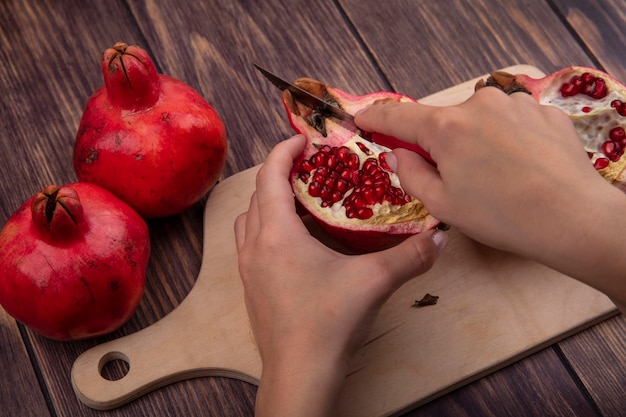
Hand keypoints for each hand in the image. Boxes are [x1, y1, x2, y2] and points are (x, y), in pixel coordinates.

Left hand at [234, 134, 446, 416]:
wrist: (300, 374)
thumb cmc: (328, 324)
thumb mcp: (374, 282)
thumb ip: (410, 256)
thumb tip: (440, 237)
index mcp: (276, 234)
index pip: (271, 175)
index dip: (285, 150)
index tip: (304, 139)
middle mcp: (255, 246)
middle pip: (258, 194)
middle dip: (280, 174)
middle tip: (310, 167)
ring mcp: (249, 269)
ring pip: (249, 220)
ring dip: (270, 202)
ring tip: (301, 200)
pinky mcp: (252, 288)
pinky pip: (252, 244)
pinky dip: (268, 229)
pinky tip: (296, 243)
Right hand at [355, 88, 625, 309]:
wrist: (573, 218)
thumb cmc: (500, 217)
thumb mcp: (443, 205)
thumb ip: (411, 173)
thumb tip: (398, 153)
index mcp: (446, 127)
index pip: (398, 115)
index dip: (376, 117)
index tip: (362, 119)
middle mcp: (479, 103)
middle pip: (443, 120)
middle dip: (439, 143)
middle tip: (452, 176)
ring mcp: (515, 103)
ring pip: (479, 119)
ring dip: (476, 140)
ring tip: (494, 176)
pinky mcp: (544, 111)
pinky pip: (510, 121)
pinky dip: (506, 139)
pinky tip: (520, 167)